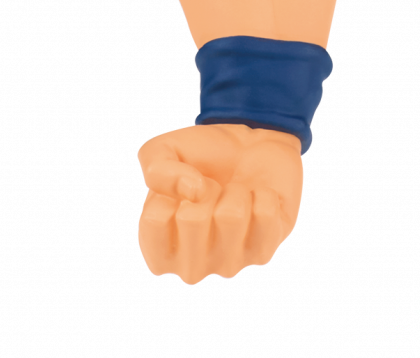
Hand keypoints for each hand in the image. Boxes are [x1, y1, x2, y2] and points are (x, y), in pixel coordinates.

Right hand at [137, 123, 303, 283]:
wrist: (252, 150)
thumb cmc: (202, 158)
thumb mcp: (165, 150)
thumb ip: (157, 168)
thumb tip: (193, 191)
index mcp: (159, 251)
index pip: (154, 219)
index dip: (171, 188)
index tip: (184, 186)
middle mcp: (190, 268)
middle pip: (192, 219)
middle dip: (207, 187)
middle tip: (214, 188)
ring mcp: (227, 265)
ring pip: (232, 215)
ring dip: (237, 191)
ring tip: (236, 194)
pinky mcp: (262, 254)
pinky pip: (265, 214)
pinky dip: (264, 194)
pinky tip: (257, 201)